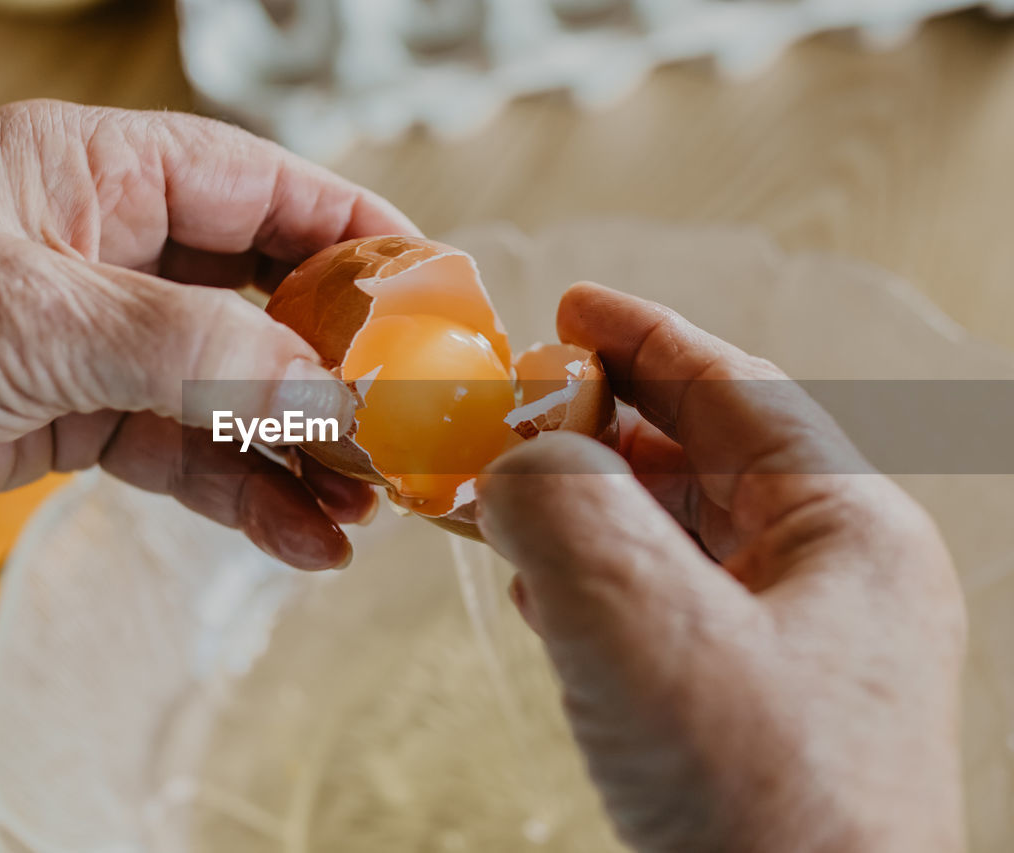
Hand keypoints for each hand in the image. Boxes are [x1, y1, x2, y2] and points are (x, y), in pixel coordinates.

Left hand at [0, 100, 415, 597]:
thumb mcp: (34, 313)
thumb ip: (188, 346)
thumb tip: (325, 387)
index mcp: (97, 171)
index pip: (261, 184)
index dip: (354, 230)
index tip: (432, 287)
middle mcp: (110, 249)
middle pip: (263, 293)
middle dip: (338, 361)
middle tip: (408, 421)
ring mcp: (101, 342)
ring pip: (236, 386)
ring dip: (303, 446)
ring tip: (368, 503)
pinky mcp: (82, 423)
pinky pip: (191, 455)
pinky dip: (247, 496)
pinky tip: (301, 538)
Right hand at [476, 283, 965, 851]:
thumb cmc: (761, 806)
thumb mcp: (643, 624)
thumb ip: (564, 510)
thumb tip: (512, 466)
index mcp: (846, 535)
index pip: (736, 394)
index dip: (646, 338)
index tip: (567, 307)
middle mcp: (829, 584)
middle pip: (701, 461)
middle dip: (600, 425)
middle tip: (511, 404)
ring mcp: (790, 654)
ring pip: (672, 539)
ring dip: (584, 507)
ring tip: (503, 490)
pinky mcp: (743, 712)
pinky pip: (659, 610)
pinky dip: (592, 581)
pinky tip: (538, 587)